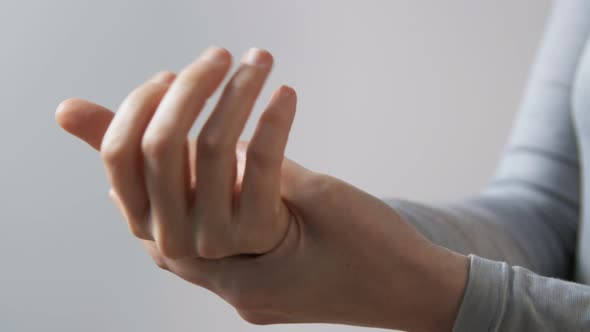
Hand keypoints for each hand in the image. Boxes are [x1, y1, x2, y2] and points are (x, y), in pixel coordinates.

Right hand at [56, 47, 468, 330]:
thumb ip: (164, 161)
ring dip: (239, 91)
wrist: (370, 281)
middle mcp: (179, 250)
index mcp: (157, 233)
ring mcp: (223, 252)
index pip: (119, 160)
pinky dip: (275, 119)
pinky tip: (286, 95)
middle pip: (160, 148)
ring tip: (261, 63)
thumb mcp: (211, 193)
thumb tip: (73, 112)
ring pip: (213, 148)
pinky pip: (262, 163)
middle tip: (220, 56)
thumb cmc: (283, 228)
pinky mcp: (272, 239)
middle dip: (191, 86)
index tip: (172, 77)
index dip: (137, 106)